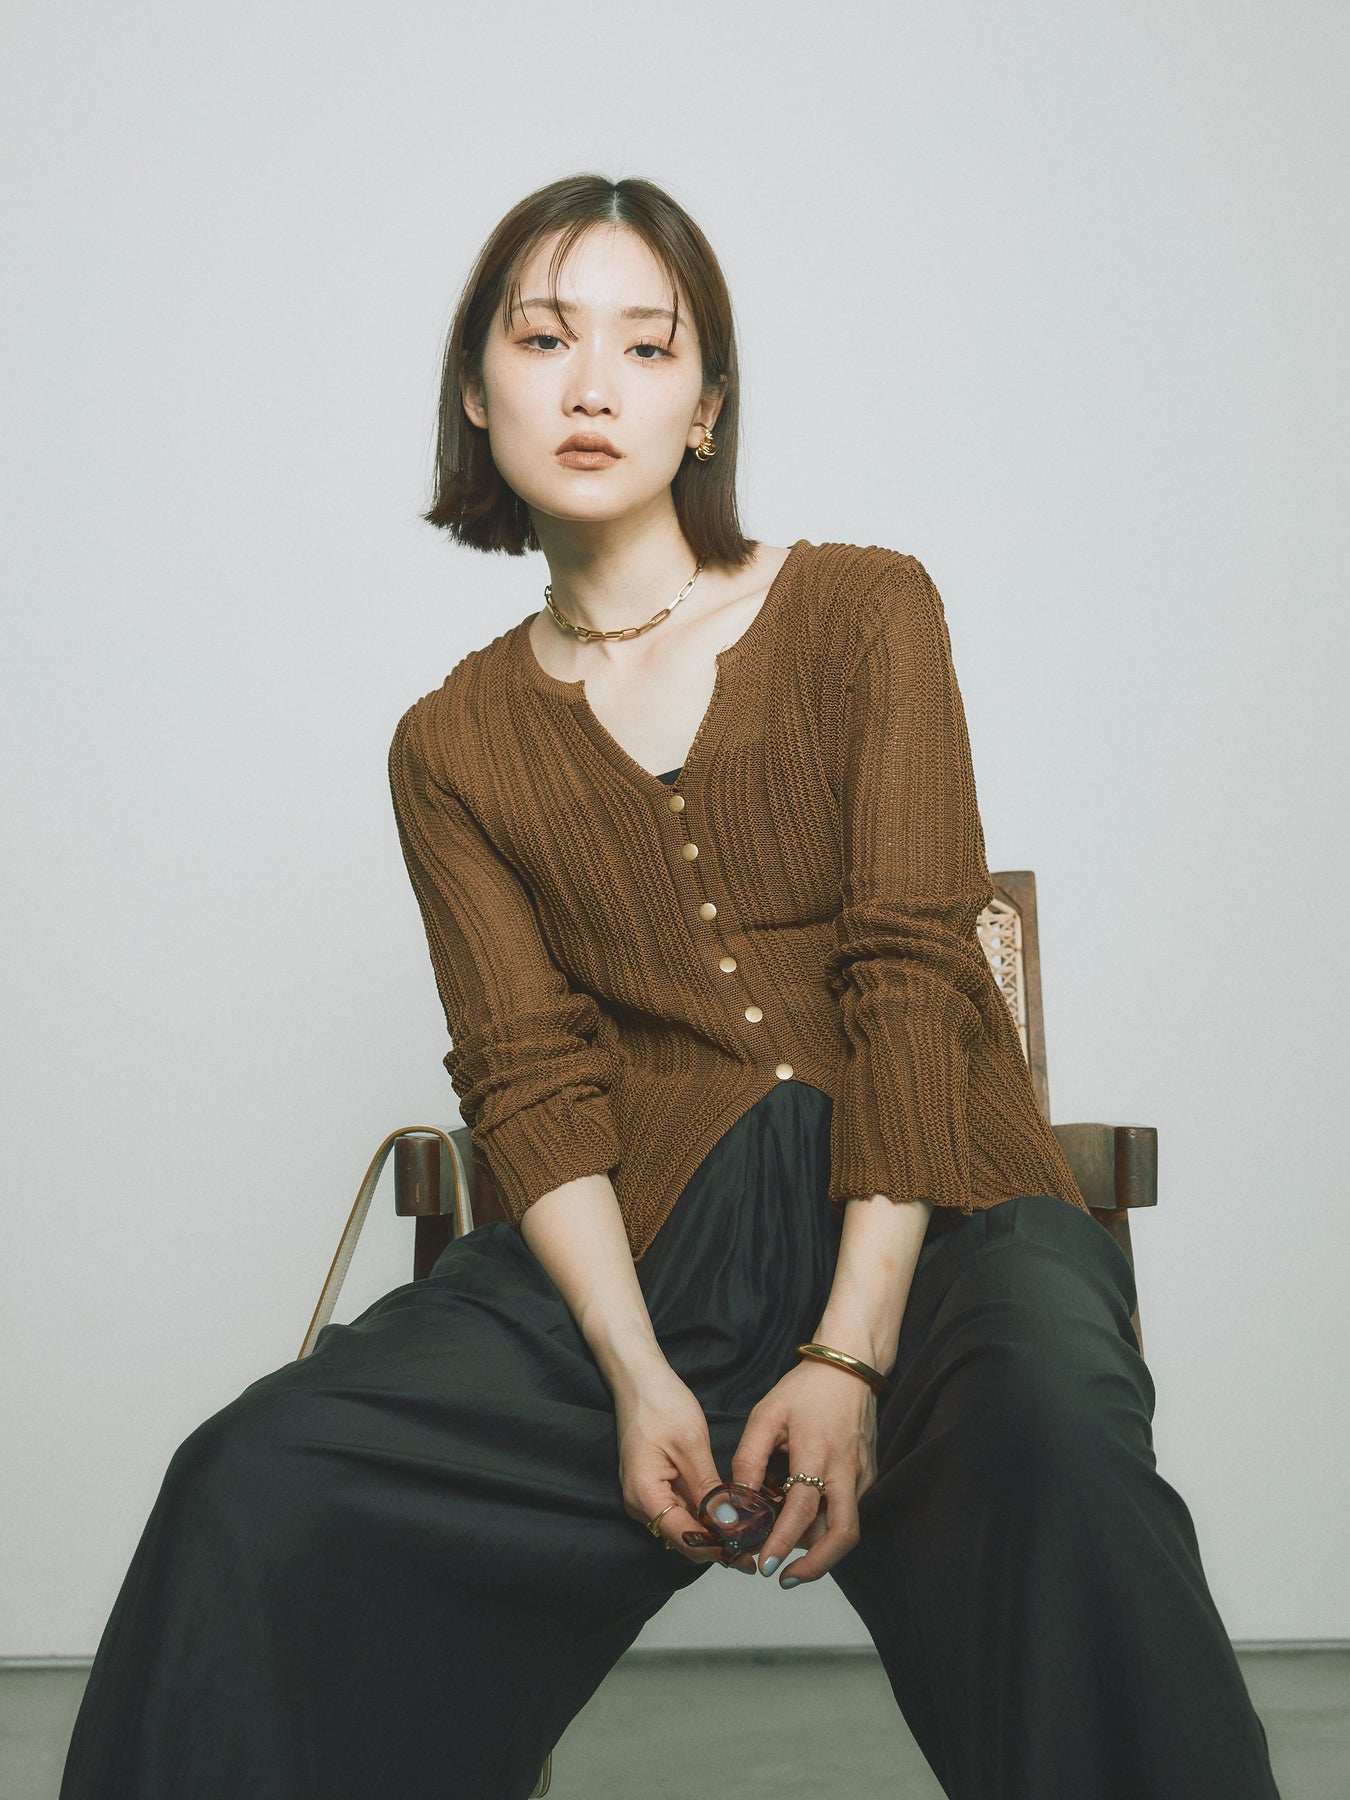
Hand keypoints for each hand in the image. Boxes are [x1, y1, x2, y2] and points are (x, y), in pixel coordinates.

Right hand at [613, 1364, 758, 1572]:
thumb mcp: (691, 1445)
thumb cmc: (662, 1405)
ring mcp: (646, 1496)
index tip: (750, 1552)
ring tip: (750, 1530)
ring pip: (684, 1527)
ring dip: (714, 1531)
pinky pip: (681, 1510)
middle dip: (719, 1545)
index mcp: (645, 1495)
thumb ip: (709, 1489)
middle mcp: (640, 1504)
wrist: (639, 1379)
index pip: (684, 1538)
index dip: (718, 1549)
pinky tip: (731, 1511)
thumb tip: (729, 1526)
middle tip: (757, 1544)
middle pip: (683, 1539)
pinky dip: (705, 1515)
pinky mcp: (655, 1486)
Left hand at [730, 1359, 878, 1585]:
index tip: (766, 1565)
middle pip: (843, 1534)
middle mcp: (846, 1470)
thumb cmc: (804, 1389)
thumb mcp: (766, 1415)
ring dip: (820, 1547)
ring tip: (789, 1551)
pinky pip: (850, 1510)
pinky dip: (828, 1525)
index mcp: (817, 1453)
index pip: (802, 1510)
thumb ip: (749, 1458)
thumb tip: (739, 1500)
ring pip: (848, 1527)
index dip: (784, 1542)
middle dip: (816, 1566)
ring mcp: (863, 1474)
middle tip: (786, 1578)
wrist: (849, 1367)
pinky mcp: (869, 1474)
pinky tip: (805, 1523)